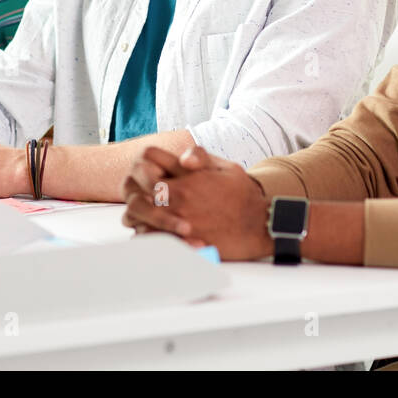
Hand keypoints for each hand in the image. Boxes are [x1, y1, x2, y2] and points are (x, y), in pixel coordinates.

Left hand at [122, 145, 272, 260]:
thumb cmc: (243, 194)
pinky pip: (152, 238)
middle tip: (143, 196)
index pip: (148, 162)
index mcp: (186, 176)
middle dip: (137, 190)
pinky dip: (147, 234)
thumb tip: (182, 157)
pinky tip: (153, 231)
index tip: (149, 173)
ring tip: (145, 215)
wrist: (260, 224)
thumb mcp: (225, 166)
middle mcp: (180, 196)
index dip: (144, 166)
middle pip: (137, 189)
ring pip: (139, 215)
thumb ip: (200, 156)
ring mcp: (180, 220)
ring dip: (139, 213)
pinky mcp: (184, 241)